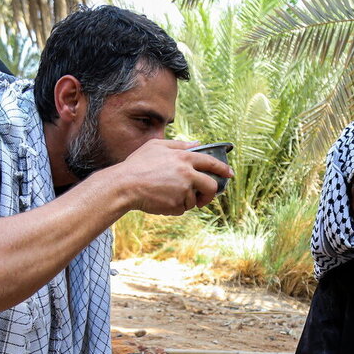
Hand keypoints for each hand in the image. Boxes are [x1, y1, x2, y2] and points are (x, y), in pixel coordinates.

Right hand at [111, 139, 233, 215]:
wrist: (124, 185)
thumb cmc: (138, 164)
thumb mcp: (157, 146)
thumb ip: (179, 145)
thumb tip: (197, 144)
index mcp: (183, 157)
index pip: (210, 162)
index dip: (222, 168)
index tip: (229, 174)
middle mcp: (186, 173)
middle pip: (211, 186)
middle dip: (210, 194)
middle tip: (204, 197)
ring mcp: (182, 190)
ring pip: (194, 200)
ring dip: (185, 200)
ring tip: (167, 195)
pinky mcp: (176, 204)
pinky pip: (181, 209)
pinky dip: (174, 207)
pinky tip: (161, 200)